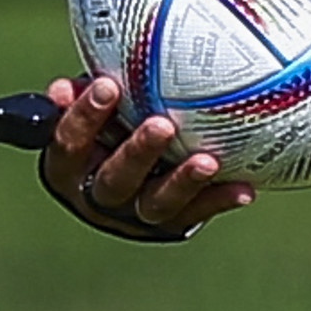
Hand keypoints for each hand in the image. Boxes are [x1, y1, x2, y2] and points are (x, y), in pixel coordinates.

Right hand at [35, 70, 249, 239]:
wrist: (135, 176)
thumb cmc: (111, 124)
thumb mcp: (96, 109)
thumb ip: (88, 94)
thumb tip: (66, 85)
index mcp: (68, 168)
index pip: (69, 144)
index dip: (85, 117)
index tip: (107, 85)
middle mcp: (98, 197)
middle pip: (115, 180)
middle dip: (138, 152)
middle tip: (163, 125)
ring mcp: (135, 215)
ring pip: (157, 204)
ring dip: (183, 182)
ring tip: (208, 161)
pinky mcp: (170, 225)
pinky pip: (196, 213)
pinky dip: (219, 200)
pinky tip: (244, 188)